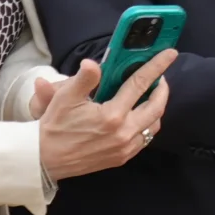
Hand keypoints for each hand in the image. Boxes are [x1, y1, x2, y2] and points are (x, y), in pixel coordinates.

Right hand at [37, 51, 176, 179]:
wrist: (45, 160)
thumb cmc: (54, 126)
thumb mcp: (64, 98)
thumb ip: (83, 79)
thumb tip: (92, 63)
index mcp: (112, 115)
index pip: (140, 84)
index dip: (156, 67)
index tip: (169, 54)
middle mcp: (124, 133)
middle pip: (156, 106)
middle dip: (162, 89)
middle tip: (159, 77)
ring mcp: (125, 148)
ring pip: (153, 125)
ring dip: (157, 108)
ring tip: (150, 95)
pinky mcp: (122, 158)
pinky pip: (144, 139)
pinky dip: (148, 125)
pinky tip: (140, 116)